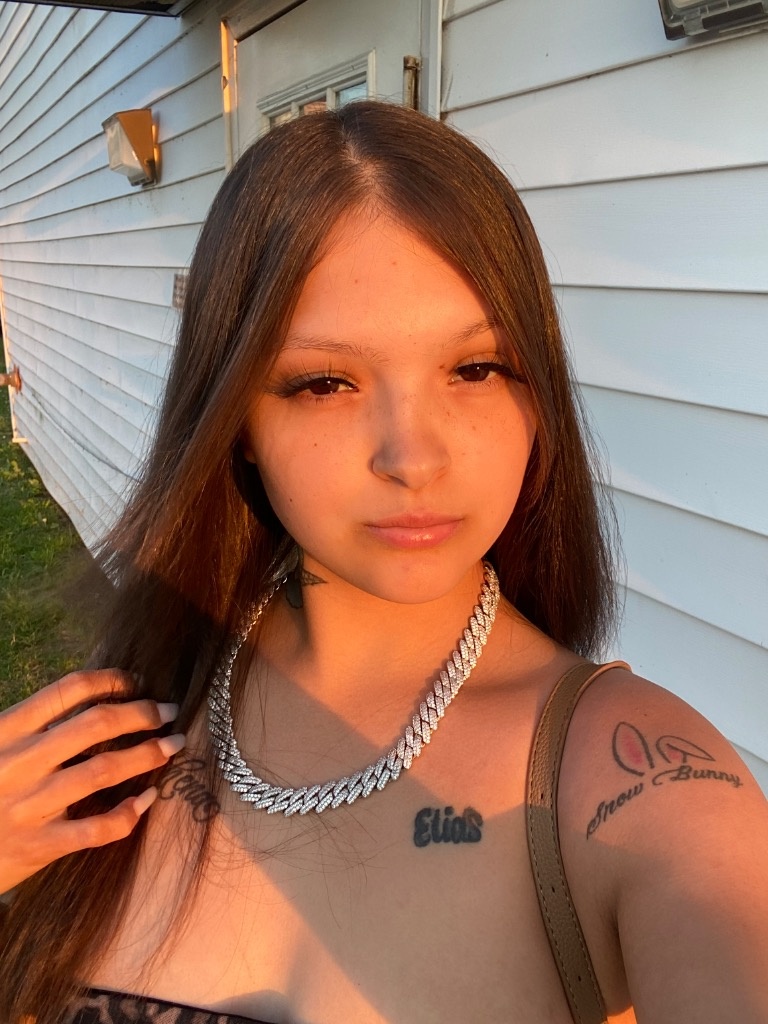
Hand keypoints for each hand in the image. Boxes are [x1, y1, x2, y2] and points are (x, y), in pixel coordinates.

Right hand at [0, 669, 184, 893]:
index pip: (68, 690)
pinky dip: (130, 813)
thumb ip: (33, 726)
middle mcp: (20, 763)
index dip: (111, 680)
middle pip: (96, 724)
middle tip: (169, 711)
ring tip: (172, 745)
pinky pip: (98, 828)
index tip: (137, 682)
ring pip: (105, 771)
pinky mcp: (40, 846)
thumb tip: (93, 698)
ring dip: (148, 754)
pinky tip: (148, 799)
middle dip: (142, 713)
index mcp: (6, 731)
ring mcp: (31, 806)